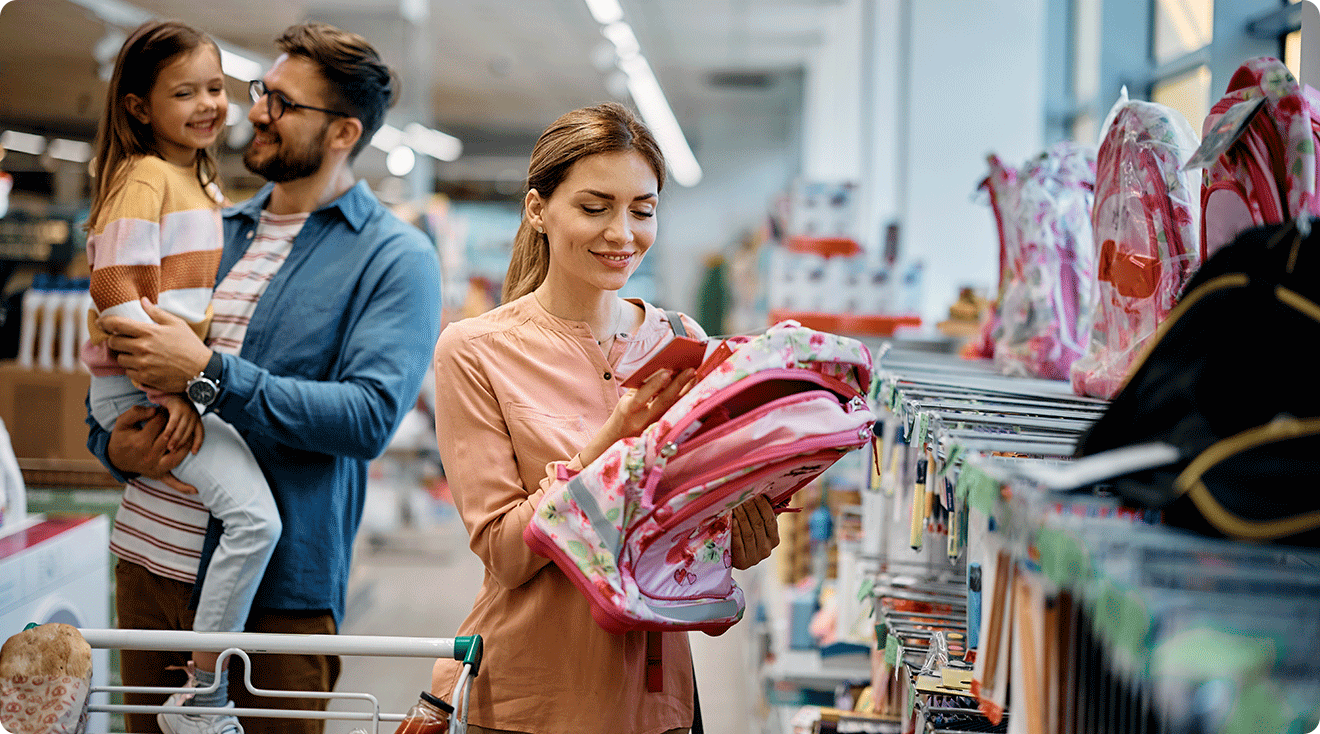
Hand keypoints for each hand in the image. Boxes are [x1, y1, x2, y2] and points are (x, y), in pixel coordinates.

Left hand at [100, 297, 210, 392]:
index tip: (101, 323)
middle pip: (113, 343)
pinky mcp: (144, 378)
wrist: (201, 370)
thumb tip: (142, 301)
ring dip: (126, 356)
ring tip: (138, 355)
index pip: (117, 325)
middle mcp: (142, 348)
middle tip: (126, 341)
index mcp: (148, 332)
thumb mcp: (177, 324)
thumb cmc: (190, 345)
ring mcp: (142, 364)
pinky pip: (129, 372)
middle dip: (117, 340)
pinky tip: (145, 366)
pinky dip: (134, 369)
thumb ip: (156, 312)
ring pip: (120, 359)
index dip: (104, 322)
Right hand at [106, 404, 197, 494]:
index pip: (159, 424)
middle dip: (175, 426)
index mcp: (140, 442)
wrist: (115, 458)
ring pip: (177, 457)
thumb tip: (154, 410)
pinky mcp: (158, 475)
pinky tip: (196, 490)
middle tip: (176, 420)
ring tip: (191, 436)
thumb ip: (135, 412)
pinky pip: (172, 483)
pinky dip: (183, 487)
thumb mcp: (122, 423)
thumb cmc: (121, 438)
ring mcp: (155, 467)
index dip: (162, 413)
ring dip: (187, 447)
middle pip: (170, 438)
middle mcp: (149, 456)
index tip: (162, 410)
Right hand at [158, 395, 204, 454]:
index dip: (198, 443)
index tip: (194, 452)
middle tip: (174, 452)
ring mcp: (187, 411)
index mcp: (196, 417)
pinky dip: (169, 431)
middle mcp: (194, 414)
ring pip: (182, 429)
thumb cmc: (173, 405)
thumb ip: (181, 426)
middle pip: (190, 433)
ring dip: (176, 440)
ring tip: (169, 448)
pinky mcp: (178, 408)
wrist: (169, 388)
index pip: (200, 433)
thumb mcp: (180, 416)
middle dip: (182, 444)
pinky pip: (174, 422)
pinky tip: (165, 437)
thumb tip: (178, 441)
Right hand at [578, 368, 695, 466]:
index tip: (668, 371)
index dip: (654, 384)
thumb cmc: (624, 411)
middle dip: (678, 384)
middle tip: (690, 370)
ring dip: (685, 390)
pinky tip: (692, 387)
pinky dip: (684, 398)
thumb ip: (643, 386)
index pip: (641, 396)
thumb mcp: (627, 398)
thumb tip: (665, 371)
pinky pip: (675, 411)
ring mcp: (655, 427)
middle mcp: (642, 420)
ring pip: (673, 407)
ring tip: (694, 376)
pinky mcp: (663, 429)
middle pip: (663, 402)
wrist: (619, 436)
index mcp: (628, 410)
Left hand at [731, 494, 779, 569]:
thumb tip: (762, 494)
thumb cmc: (747, 539)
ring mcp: (755, 557)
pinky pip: (739, 544)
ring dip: (742, 517)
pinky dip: (736, 531)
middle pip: (759, 525)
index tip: (756, 495)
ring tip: (736, 506)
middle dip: (751, 509)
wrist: (736, 559)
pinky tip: (732, 521)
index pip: (770, 520)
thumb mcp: (758, 530)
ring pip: (749, 533)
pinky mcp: (743, 562)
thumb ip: (761, 516)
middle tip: (743, 498)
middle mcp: (766, 549)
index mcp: (774, 540)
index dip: (763, 507)